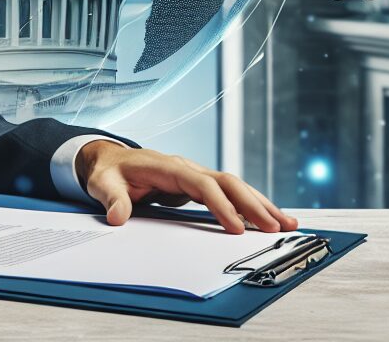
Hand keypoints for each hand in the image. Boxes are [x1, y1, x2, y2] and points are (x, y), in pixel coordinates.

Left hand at [77, 140, 298, 233]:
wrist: (109, 161)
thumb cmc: (108, 173)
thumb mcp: (103, 184)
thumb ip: (111, 199)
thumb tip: (116, 216)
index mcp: (166, 166)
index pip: (199, 183)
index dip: (219, 203)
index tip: (236, 226)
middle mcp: (185, 168)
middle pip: (224, 181)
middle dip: (251, 203)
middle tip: (275, 227)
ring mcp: (194, 175)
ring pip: (233, 186)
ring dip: (259, 203)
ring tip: (286, 223)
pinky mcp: (198, 186)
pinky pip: (229, 194)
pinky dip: (250, 205)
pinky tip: (268, 220)